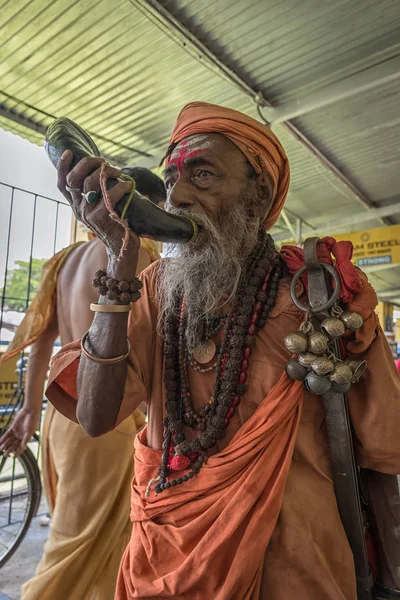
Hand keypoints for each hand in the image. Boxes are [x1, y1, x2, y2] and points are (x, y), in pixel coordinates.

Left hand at [0, 408, 39, 456]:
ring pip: (9, 440)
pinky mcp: (13, 427)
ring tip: (0, 449)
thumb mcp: (29, 431)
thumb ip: (25, 439)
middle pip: (14, 444)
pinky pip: (7, 434)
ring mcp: (16, 432)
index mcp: (26, 437)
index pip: (21, 447)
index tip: (14, 457)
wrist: (30, 411)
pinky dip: (4, 438)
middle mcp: (20, 436)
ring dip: (5, 444)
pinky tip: (0, 441)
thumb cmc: (32, 421)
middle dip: (10, 449)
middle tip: (5, 454)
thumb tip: (24, 448)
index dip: (18, 452)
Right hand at [57, 151, 139, 265]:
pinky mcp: (103, 217)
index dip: (62, 167)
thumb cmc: (114, 226)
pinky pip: (111, 194)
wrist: (121, 251)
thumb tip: (102, 172)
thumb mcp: (99, 209)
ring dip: (107, 172)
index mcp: (76, 206)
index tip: (68, 152)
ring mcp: (89, 213)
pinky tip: (128, 186)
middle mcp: (79, 209)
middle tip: (104, 163)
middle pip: (76, 178)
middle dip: (90, 163)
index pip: (62, 184)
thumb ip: (95, 194)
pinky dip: (122, 187)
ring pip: (92, 183)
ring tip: (119, 173)